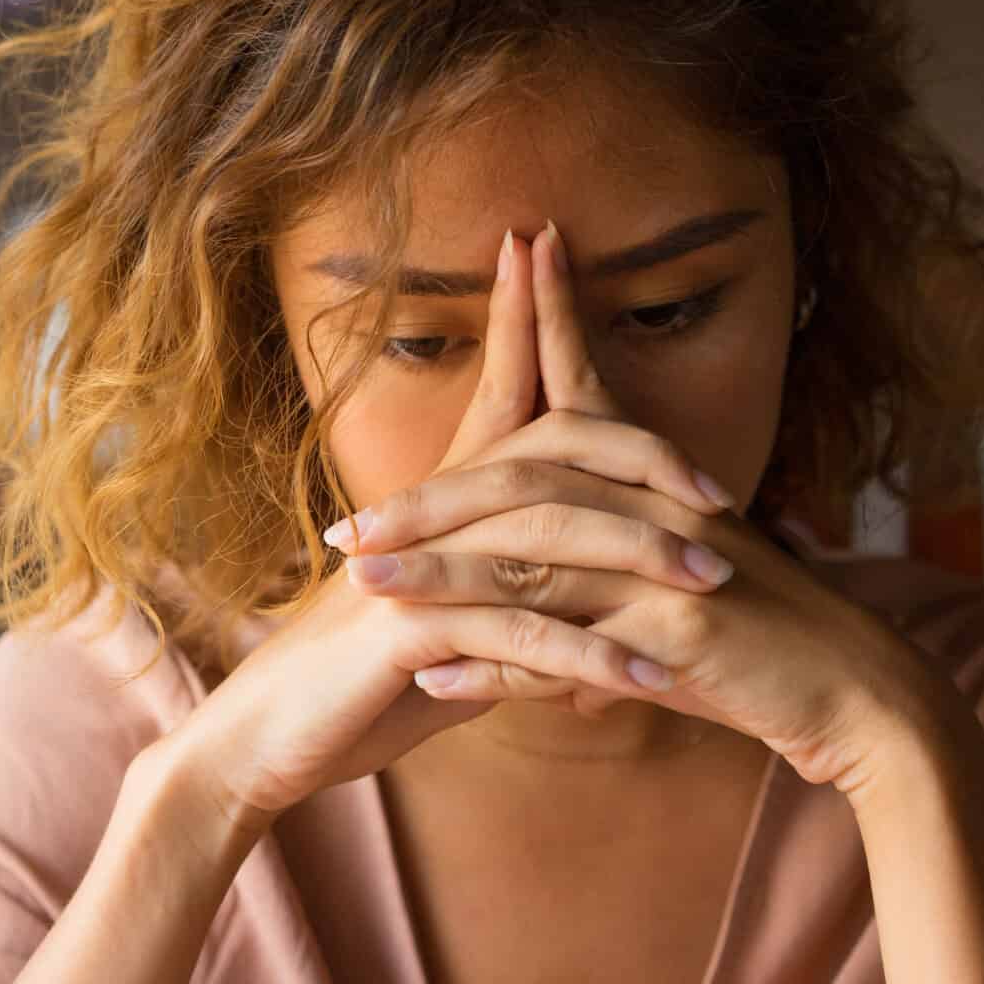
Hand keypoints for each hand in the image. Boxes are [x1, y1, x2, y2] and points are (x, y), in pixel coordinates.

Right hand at [158, 228, 680, 831]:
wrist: (264, 738)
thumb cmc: (358, 682)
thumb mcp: (446, 628)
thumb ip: (507, 595)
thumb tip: (572, 593)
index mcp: (439, 502)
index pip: (498, 391)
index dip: (526, 316)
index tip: (548, 245)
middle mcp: (429, 517)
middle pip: (546, 450)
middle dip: (636, 457)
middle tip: (720, 492)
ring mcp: (416, 567)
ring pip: (546, 538)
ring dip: (638, 561)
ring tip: (713, 584)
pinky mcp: (407, 630)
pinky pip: (518, 634)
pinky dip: (591, 659)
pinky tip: (650, 681)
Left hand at [326, 219, 949, 792]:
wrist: (856, 691)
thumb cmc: (759, 637)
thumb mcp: (675, 579)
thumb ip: (600, 558)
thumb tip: (523, 568)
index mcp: (654, 483)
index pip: (581, 386)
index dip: (541, 321)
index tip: (507, 255)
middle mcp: (653, 512)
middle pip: (519, 483)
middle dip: (425, 503)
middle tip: (341, 526)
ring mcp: (663, 574)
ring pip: (526, 563)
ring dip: (435, 580)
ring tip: (361, 588)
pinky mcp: (674, 640)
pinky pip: (565, 650)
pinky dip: (494, 668)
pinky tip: (435, 680)